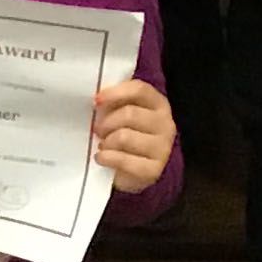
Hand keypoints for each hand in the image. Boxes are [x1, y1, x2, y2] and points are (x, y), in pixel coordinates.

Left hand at [91, 77, 175, 193]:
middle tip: (97, 129)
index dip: (116, 93)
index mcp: (158, 104)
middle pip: (129, 114)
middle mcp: (166, 124)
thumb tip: (97, 100)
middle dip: (106, 122)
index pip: (140, 90)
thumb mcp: (122, 113)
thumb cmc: (126, 134)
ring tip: (102, 145)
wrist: (135, 171)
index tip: (96, 100)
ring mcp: (162, 148)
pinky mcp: (153, 170)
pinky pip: (123, 160)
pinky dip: (107, 158)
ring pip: (124, 137)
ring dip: (106, 141)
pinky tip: (101, 157)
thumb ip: (114, 102)